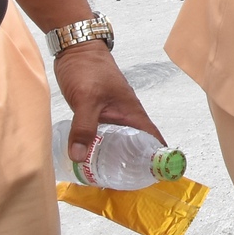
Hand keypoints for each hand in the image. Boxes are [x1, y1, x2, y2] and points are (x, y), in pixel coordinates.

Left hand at [53, 41, 161, 170]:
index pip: (152, 140)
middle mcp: (126, 117)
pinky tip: (90, 158)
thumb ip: (84, 127)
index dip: (158, 159)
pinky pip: (103, 137)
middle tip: (125, 187)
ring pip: (119, 142)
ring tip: (108, 179)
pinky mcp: (97, 115)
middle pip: (136, 146)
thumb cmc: (88, 69)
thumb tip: (79, 157)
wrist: (75, 48)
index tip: (156, 179)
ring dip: (116, 158)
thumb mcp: (86, 99)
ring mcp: (111, 116)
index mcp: (133, 113)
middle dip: (134, 166)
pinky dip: (100, 149)